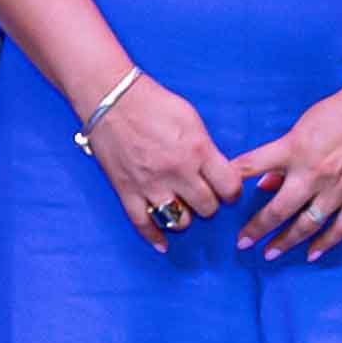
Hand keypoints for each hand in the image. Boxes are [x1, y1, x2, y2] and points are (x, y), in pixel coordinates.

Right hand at [82, 75, 242, 253]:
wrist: (110, 98)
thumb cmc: (152, 102)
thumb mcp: (191, 118)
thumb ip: (206, 148)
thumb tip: (217, 171)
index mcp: (197, 150)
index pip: (229, 187)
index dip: (232, 191)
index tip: (227, 189)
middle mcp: (177, 171)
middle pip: (207, 207)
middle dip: (209, 203)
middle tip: (203, 194)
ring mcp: (150, 184)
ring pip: (180, 221)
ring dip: (185, 217)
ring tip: (182, 205)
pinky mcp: (127, 190)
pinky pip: (143, 224)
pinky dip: (153, 237)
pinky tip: (162, 244)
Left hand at [229, 87, 341, 261]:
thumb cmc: (338, 113)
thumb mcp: (301, 128)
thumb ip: (281, 157)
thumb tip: (264, 185)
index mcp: (293, 150)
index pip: (252, 167)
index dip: (231, 181)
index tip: (218, 198)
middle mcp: (312, 174)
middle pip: (278, 209)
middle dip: (256, 228)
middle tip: (242, 243)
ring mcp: (338, 189)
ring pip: (307, 224)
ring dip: (286, 242)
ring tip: (269, 254)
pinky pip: (341, 227)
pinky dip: (326, 243)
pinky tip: (311, 255)